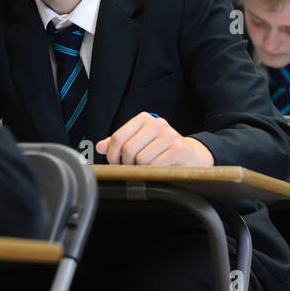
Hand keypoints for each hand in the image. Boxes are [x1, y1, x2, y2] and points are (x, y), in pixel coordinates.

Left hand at [95, 112, 214, 165]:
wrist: (189, 155)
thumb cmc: (160, 149)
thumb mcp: (139, 142)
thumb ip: (118, 143)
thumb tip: (100, 146)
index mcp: (144, 119)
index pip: (118, 137)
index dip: (112, 154)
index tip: (115, 163)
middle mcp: (157, 123)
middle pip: (128, 149)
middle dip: (125, 164)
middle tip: (129, 169)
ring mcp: (169, 135)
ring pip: (141, 159)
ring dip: (140, 169)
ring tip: (144, 169)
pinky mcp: (178, 148)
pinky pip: (155, 165)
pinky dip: (152, 172)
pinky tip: (156, 170)